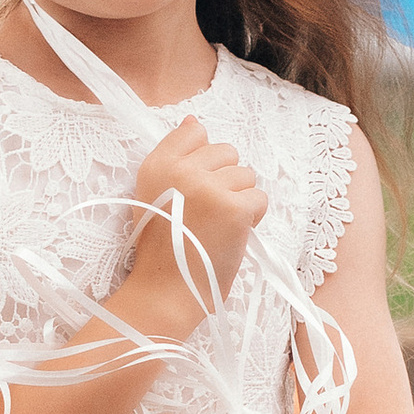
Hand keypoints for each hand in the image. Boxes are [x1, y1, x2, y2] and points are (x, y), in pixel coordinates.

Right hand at [125, 116, 267, 310]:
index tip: (196, 189)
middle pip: (226, 152)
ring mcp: (209, 187)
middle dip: (226, 180)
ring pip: (246, 175)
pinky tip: (231, 235)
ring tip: (218, 226)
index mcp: (157, 165)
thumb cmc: (162, 248)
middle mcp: (181, 170)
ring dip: (240, 200)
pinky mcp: (234, 208)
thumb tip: (195, 122)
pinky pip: (260, 198)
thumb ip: (174, 156)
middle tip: (208, 213)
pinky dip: (252, 218)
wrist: (165, 291)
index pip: (194, 133)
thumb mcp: (153, 194)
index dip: (205, 160)